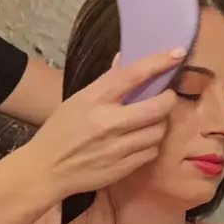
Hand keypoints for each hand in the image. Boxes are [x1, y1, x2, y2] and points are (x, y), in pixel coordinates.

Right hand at [27, 49, 182, 199]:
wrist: (46, 170)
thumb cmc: (59, 131)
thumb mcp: (78, 100)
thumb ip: (105, 83)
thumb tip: (125, 60)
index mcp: (94, 99)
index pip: (133, 74)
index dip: (159, 62)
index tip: (177, 54)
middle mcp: (108, 122)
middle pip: (157, 107)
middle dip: (168, 100)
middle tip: (166, 97)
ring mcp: (117, 147)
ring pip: (158, 131)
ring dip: (159, 124)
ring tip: (150, 121)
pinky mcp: (123, 167)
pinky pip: (151, 152)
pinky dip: (150, 144)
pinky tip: (140, 141)